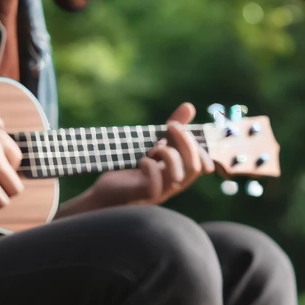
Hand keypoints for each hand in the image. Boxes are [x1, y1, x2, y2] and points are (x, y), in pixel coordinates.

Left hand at [90, 102, 213, 208]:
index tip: (176, 126)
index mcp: (176, 174)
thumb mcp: (151, 146)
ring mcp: (158, 193)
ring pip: (178, 177)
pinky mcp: (141, 197)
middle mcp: (171, 185)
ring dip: (168, 155)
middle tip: (170, 126)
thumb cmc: (128, 170)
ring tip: (153, 149)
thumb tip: (189, 106)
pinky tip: (140, 161)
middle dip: (186, 143)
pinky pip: (155, 185)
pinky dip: (150, 168)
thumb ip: (170, 132)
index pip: (201, 164)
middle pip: (194, 168)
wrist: (103, 194)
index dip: (197, 145)